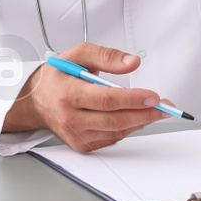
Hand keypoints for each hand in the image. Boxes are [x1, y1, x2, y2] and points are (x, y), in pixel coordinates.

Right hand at [2, 42, 166, 153]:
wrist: (35, 101)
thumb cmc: (57, 77)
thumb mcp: (78, 54)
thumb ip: (106, 56)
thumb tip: (132, 63)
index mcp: (68, 94)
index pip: (106, 99)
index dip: (133, 99)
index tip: (154, 96)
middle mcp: (70, 118)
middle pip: (115, 119)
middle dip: (145, 113)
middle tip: (165, 107)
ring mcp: (75, 135)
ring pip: (116, 131)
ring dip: (140, 121)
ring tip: (156, 110)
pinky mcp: (80, 145)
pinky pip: (111, 139)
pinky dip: (127, 128)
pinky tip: (136, 117)